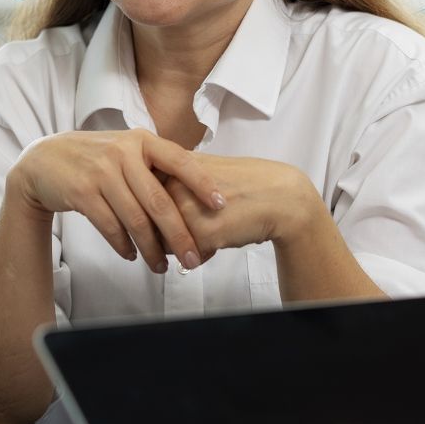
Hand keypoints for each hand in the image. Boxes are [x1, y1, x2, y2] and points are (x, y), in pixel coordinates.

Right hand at [8, 129, 224, 272]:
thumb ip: (156, 163)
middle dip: (179, 234)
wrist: (44, 160)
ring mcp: (101, 172)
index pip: (180, 161)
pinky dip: (124, 245)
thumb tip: (200, 190)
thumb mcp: (127, 149)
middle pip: (159, 201)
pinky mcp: (82, 192)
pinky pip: (110, 226)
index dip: (202, 183)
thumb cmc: (97, 158)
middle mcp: (123, 153)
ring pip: (135, 219)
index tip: (221, 204)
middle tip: (193, 258)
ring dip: (151, 249)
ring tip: (162, 266)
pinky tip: (132, 255)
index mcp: (142, 140)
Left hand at [160, 153, 307, 260]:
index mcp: (172, 166)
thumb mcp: (201, 173)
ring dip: (186, 246)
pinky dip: (203, 255)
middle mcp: (175, 184)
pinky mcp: (203, 232)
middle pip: (151, 225)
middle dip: (171, 234)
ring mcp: (187, 208)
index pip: (143, 201)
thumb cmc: (244, 185)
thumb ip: (173, 185)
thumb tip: (146, 212)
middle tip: (202, 225)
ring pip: (166, 244)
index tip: (180, 215)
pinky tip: (221, 241)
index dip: (160, 216)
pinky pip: (188, 257)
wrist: (280, 196)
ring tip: (212, 232)